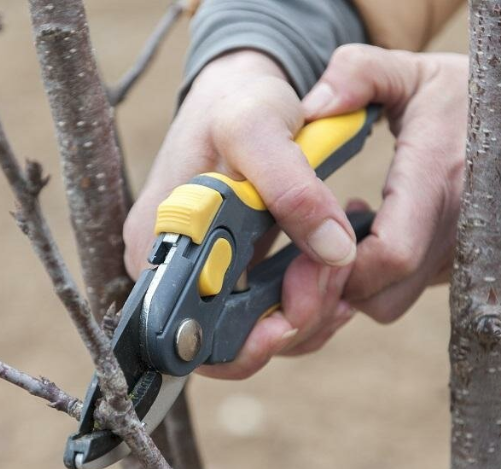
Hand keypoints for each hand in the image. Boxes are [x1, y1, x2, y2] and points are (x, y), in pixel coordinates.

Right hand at [124, 50, 360, 379]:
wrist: (243, 90)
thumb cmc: (236, 102)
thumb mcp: (258, 127)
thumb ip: (292, 187)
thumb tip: (334, 249)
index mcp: (160, 245)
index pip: (187, 333)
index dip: (242, 343)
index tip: (289, 320)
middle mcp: (174, 272)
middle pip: (226, 345)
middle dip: (290, 324)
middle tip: (333, 280)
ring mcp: (206, 276)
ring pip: (256, 334)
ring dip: (308, 313)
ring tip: (339, 267)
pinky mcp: (236, 274)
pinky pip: (270, 313)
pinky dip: (308, 302)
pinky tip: (333, 272)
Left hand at [302, 45, 500, 322]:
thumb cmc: (469, 94)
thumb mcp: (412, 70)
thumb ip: (358, 73)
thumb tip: (312, 108)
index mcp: (439, 178)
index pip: (392, 254)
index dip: (340, 263)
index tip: (311, 238)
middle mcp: (457, 229)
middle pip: (384, 298)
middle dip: (336, 284)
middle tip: (313, 242)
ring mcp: (463, 256)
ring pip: (393, 304)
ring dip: (356, 282)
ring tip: (347, 229)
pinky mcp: (462, 268)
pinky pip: (409, 293)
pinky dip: (380, 278)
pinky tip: (373, 231)